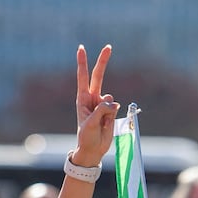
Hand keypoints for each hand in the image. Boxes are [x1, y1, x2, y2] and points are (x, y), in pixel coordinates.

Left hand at [72, 45, 117, 167]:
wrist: (93, 150)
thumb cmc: (86, 137)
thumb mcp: (90, 124)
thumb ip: (101, 110)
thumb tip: (113, 101)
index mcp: (82, 99)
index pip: (83, 77)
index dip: (83, 63)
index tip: (81, 48)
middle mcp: (92, 98)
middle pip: (98, 76)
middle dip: (103, 61)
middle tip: (109, 46)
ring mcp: (102, 104)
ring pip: (110, 98)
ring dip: (108, 110)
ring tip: (101, 124)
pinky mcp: (111, 111)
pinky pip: (115, 107)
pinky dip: (113, 115)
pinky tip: (107, 124)